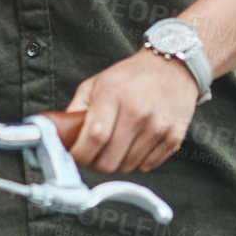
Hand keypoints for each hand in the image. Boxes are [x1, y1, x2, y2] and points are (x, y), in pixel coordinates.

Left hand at [63, 48, 197, 173]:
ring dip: (115, 163)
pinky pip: (147, 166)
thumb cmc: (130, 76)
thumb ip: (76, 110)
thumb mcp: (96, 84)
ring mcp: (158, 127)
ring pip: (127, 167)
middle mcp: (138, 112)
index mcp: (113, 95)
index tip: (74, 156)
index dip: (80, 154)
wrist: (172, 68)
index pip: (94, 136)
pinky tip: (133, 146)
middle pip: (109, 160)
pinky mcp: (174, 138)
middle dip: (94, 164)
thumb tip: (62, 136)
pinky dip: (136, 162)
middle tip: (91, 156)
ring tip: (112, 148)